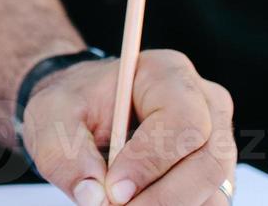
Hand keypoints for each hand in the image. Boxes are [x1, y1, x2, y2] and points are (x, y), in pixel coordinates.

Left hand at [20, 50, 236, 205]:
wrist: (82, 110)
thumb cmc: (73, 104)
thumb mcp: (51, 117)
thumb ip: (65, 154)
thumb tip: (93, 197)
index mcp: (168, 74)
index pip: (182, 122)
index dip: (151, 162)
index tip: (113, 190)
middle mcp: (205, 103)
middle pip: (209, 162)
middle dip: (164, 199)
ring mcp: (216, 140)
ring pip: (212, 191)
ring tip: (123, 205)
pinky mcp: (213, 174)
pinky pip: (209, 203)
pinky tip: (139, 204)